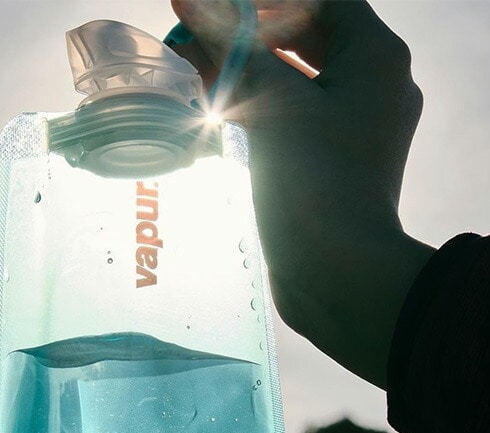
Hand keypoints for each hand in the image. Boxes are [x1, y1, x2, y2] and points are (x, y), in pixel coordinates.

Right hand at [170, 0, 434, 388]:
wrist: (337, 272)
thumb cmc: (315, 180)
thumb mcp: (275, 105)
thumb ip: (234, 50)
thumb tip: (190, 2)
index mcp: (375, 59)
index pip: (322, 1)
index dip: (267, 2)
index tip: (215, 12)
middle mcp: (373, 89)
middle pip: (309, 40)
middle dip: (250, 40)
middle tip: (197, 44)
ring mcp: (353, 132)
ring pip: (297, 85)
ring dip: (250, 78)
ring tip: (198, 79)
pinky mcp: (332, 167)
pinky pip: (294, 123)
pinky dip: (258, 115)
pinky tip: (219, 120)